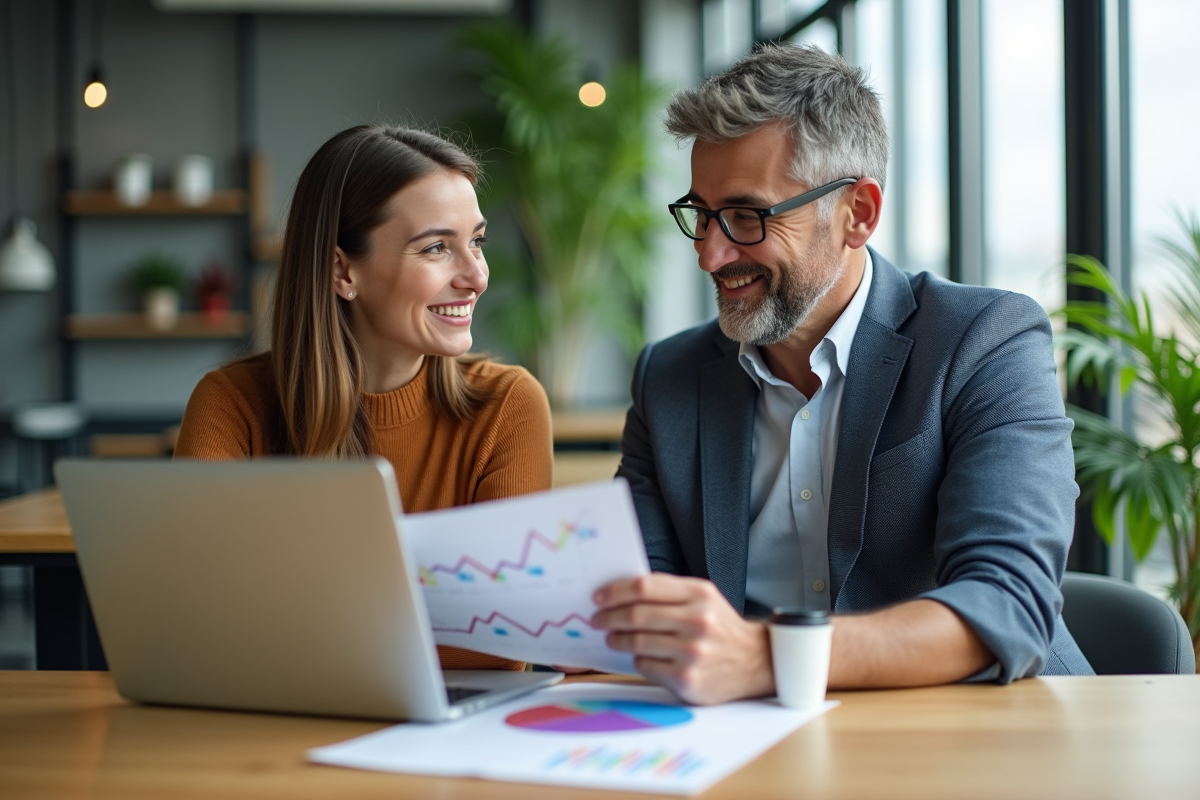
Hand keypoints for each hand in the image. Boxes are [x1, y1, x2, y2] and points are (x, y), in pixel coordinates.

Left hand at [591, 574, 774, 704]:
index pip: (645, 587)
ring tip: (613, 637)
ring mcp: (692, 652)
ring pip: (638, 642)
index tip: (600, 597)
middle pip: (637, 614)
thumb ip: (670, 592)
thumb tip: (624, 592)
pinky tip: (638, 655)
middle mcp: (697, 621)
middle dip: (609, 617)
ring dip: (618, 639)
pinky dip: (637, 659)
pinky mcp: (687, 679)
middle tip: (598, 619)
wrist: (757, 662)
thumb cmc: (722, 628)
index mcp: (699, 594)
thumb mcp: (705, 598)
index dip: (616, 591)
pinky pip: (646, 666)